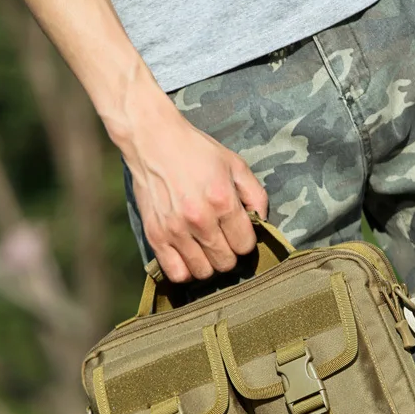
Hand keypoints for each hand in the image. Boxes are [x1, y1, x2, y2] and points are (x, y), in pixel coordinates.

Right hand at [118, 103, 268, 282]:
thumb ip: (255, 194)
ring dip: (208, 264)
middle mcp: (199, 219)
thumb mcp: (234, 164)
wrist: (152, 140)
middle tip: (222, 240)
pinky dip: (185, 270)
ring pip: (203, 272)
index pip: (244, 245)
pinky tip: (188, 257)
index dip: (245, 241)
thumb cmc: (196, 151)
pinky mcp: (155, 236)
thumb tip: (262, 222)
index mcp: (222, 201)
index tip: (237, 232)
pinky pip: (176, 273)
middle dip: (228, 254)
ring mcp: (175, 230)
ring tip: (205, 249)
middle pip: (225, 262)